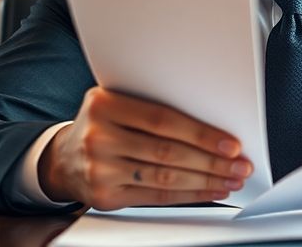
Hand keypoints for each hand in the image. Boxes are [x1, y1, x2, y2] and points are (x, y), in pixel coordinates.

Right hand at [39, 87, 252, 209]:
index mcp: (104, 104)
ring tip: (231, 179)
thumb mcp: (115, 104)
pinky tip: (209, 191)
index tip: (230, 143)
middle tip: (239, 165)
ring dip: (206, 180)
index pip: (163, 120)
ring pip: (165, 177)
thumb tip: (210, 125)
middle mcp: (98, 137)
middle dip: (211, 161)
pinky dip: (188, 195)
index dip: (201, 134)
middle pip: (167, 152)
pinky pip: (156, 197)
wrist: (62, 158)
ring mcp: (99, 170)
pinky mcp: (105, 197)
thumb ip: (151, 109)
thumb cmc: (102, 126)